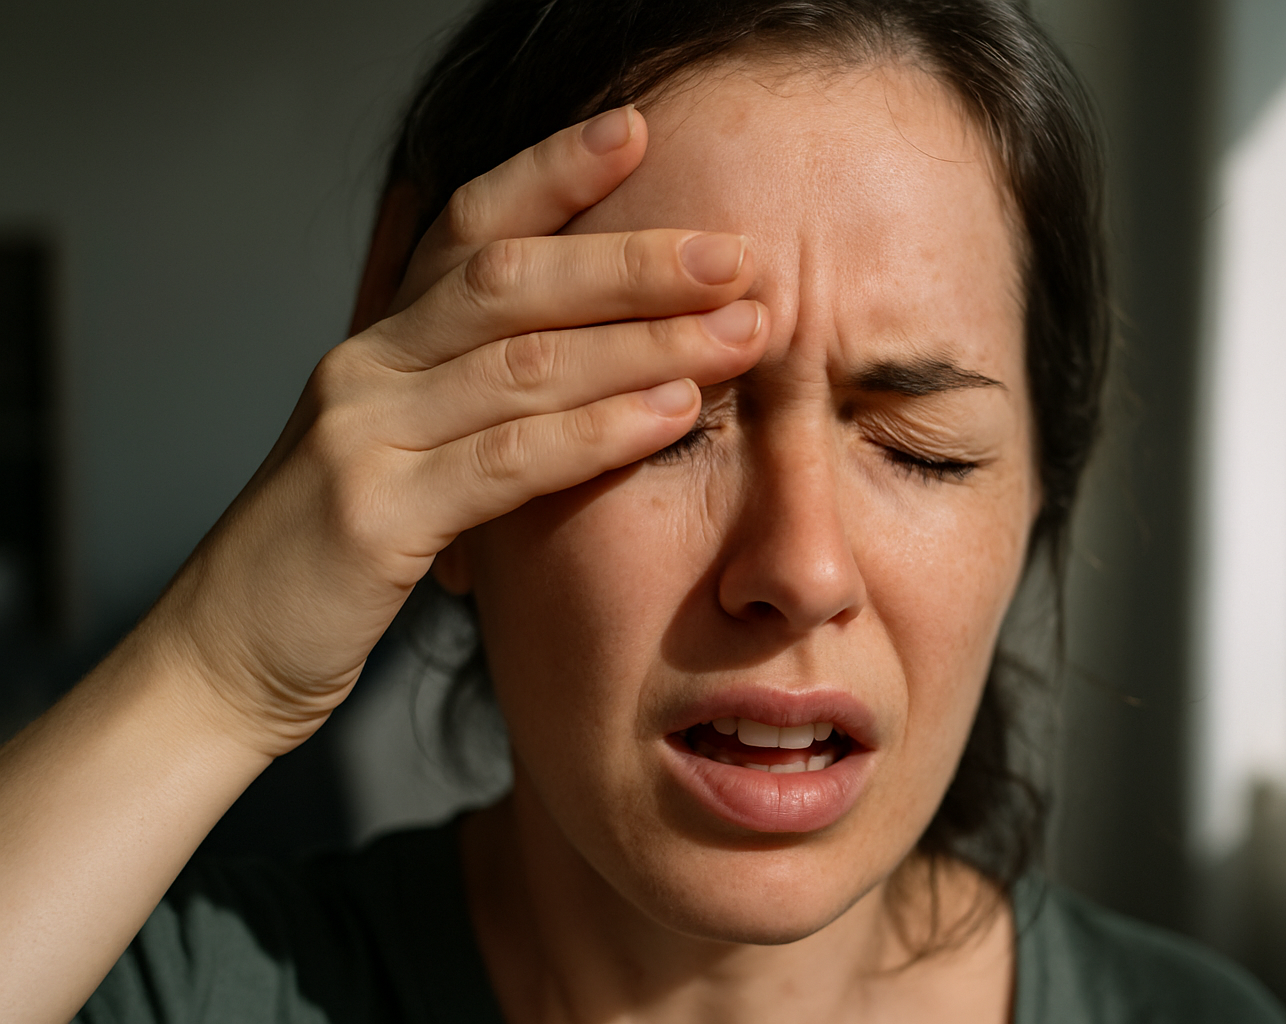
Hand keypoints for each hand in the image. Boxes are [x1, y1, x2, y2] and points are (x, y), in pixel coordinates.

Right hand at [145, 105, 767, 756]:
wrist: (225, 658)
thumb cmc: (331, 561)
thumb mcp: (401, 456)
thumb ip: (471, 401)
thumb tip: (587, 362)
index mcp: (380, 345)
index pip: (468, 227)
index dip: (551, 172)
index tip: (637, 130)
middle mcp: (368, 367)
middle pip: (511, 277)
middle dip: (632, 258)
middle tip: (735, 253)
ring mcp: (364, 434)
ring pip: (523, 359)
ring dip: (645, 340)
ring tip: (741, 330)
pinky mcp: (374, 514)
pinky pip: (508, 459)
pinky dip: (599, 429)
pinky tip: (674, 414)